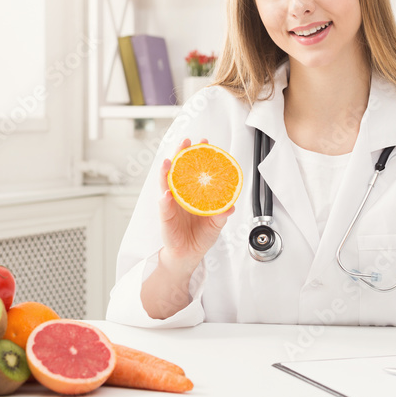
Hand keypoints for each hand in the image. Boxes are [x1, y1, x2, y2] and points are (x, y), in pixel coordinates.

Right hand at [157, 138, 234, 272]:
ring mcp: (171, 204)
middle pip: (178, 170)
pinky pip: (164, 208)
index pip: (193, 169)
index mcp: (192, 192)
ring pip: (166, 184)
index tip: (203, 142)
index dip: (197, 155)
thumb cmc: (201, 236)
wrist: (188, 255)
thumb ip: (222, 214)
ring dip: (165, 172)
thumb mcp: (216, 224)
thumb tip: (231, 206)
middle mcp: (180, 194)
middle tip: (185, 142)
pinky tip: (166, 194)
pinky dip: (164, 200)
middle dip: (180, 154)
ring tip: (167, 162)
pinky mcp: (166, 218)